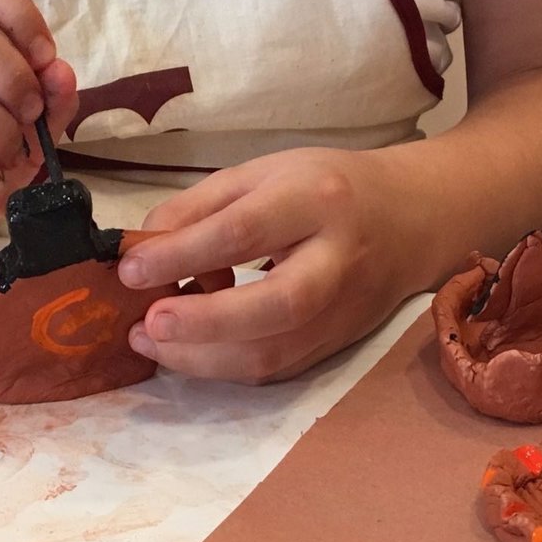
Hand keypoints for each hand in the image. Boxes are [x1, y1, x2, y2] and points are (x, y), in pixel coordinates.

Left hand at [117, 147, 428, 383]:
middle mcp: (338, 258)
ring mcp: (343, 310)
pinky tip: (189, 351)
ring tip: (152, 342)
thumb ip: (198, 208)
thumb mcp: (262, 173)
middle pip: (277, 304)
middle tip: (147, 325)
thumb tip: (139, 251)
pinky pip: (277, 368)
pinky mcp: (337, 344)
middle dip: (204, 322)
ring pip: (276, 352)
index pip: (245, 231)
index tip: (129, 270)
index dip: (182, 254)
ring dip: (205, 358)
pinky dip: (225, 367)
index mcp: (317, 199)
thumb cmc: (324, 187)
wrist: (411, 221)